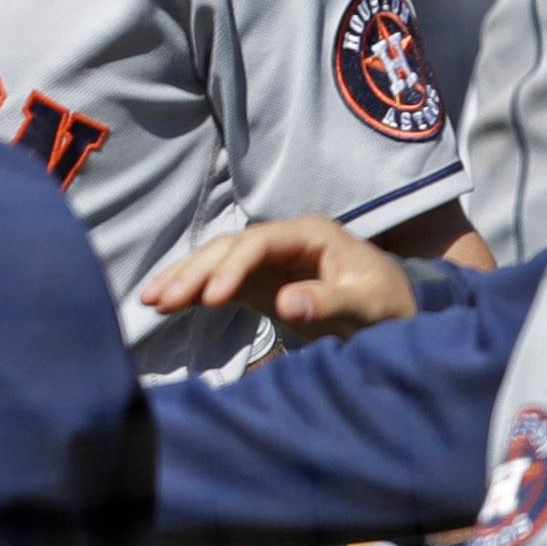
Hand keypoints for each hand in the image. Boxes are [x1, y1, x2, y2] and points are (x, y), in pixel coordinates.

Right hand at [136, 216, 417, 331]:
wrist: (396, 311)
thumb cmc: (388, 304)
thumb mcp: (367, 305)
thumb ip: (327, 301)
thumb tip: (284, 303)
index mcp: (310, 234)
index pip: (259, 243)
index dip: (232, 267)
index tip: (211, 298)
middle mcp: (283, 239)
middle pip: (229, 248)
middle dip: (195, 272)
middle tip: (161, 301)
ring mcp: (269, 259)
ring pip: (218, 260)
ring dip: (185, 278)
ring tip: (150, 300)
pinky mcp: (261, 281)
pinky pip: (220, 281)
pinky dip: (193, 290)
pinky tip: (165, 303)